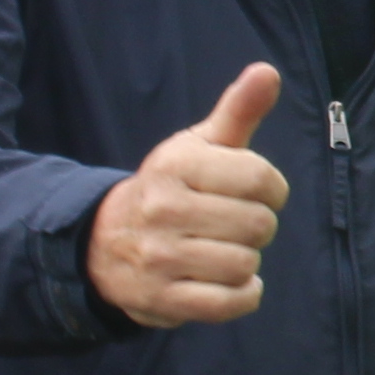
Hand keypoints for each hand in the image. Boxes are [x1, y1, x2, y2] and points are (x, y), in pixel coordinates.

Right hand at [88, 64, 292, 326]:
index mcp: (176, 165)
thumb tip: (268, 72)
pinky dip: (242, 295)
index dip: (272, 189)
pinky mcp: (162, 299)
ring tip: (224, 250)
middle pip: (257, 225)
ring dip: (246, 261)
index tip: (257, 192)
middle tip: (234, 225)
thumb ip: (238, 110)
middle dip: (258, 226)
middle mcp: (164, 209)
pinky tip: (232, 281)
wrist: (102, 244)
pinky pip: (229, 303)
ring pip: (244, 264)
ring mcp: (160, 257)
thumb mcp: (198, 145)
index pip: (259, 178)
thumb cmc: (171, 189)